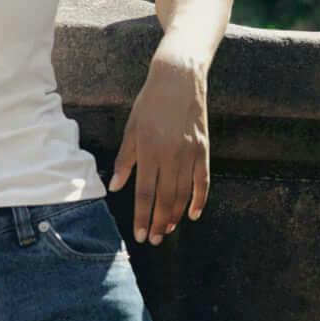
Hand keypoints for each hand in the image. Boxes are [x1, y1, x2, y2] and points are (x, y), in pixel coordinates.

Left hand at [107, 52, 209, 242]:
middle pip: (165, 199)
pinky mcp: (204, 150)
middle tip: (154, 240)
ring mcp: (189, 154)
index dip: (142, 217)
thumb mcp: (131, 129)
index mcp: (148, 152)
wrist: (179, 80)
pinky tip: (194, 214)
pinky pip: (203, 181)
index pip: (144, 193)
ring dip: (176, 216)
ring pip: (184, 194)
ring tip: (168, 230)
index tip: (139, 235)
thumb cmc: (150, 104)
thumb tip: (115, 187)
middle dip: (158, 223)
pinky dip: (200, 200)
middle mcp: (170, 156)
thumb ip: (125, 160)